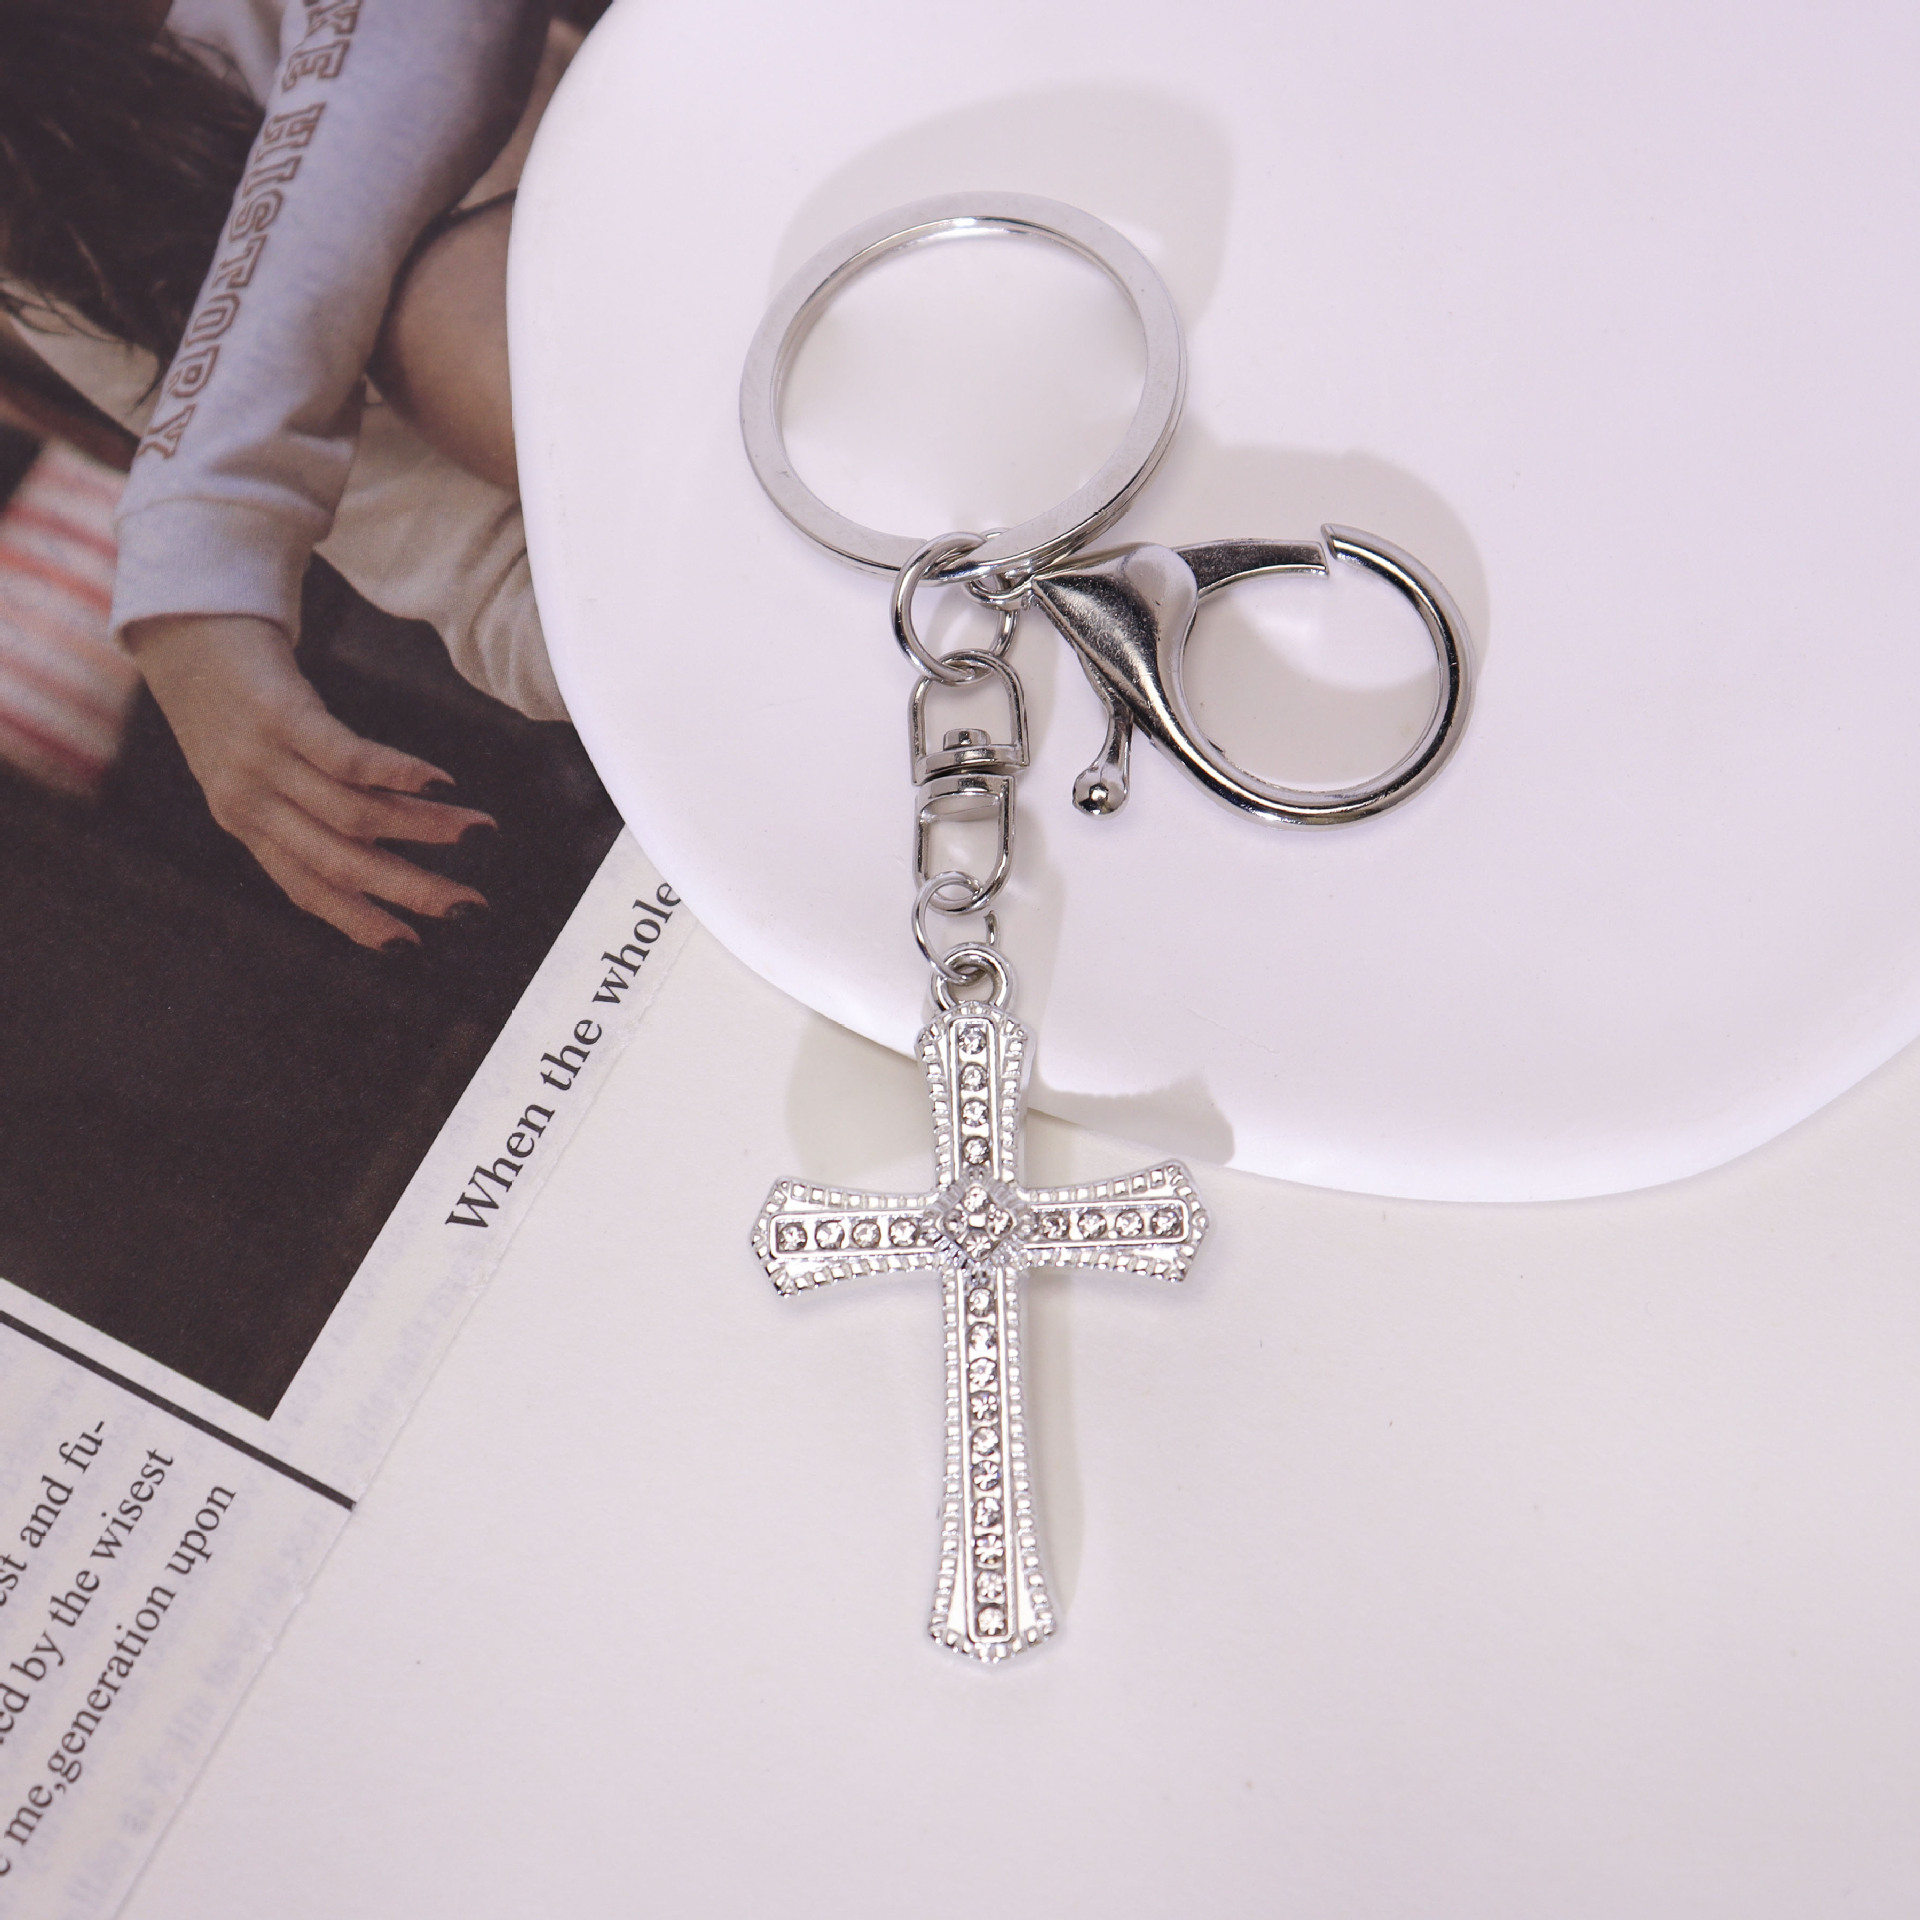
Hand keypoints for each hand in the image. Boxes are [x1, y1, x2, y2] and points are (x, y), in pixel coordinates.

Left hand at [126, 613, 492, 950]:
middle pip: (340, 862)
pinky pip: (343, 756)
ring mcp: (262, 759)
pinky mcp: (277, 713)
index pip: (307, 889)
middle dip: (411, 890)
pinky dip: (396, 773)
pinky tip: (440, 780)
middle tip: (470, 906)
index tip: (412, 946)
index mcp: (248, 824)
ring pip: (353, 814)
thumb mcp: (262, 770)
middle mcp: (251, 802)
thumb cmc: (234, 703)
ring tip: (477, 832)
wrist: (179, 628)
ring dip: (424, 828)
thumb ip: (307, 811)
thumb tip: (383, 844)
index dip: (360, 921)